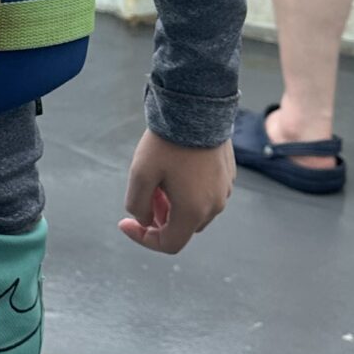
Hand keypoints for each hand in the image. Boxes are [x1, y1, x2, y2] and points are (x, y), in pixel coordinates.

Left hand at [120, 130, 233, 254]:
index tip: (126, 222)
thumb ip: (138, 205)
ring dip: (174, 205)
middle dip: (159, 218)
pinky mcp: (228, 176)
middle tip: (145, 194)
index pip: (169, 244)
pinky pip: (206, 195)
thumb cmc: (167, 143)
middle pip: (182, 228)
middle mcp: (214, 206)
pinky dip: (189, 193)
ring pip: (195, 212)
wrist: (197, 108)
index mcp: (193, 211)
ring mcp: (224, 191)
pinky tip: (176, 170)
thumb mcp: (140, 174)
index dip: (144, 239)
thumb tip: (145, 219)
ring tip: (159, 181)